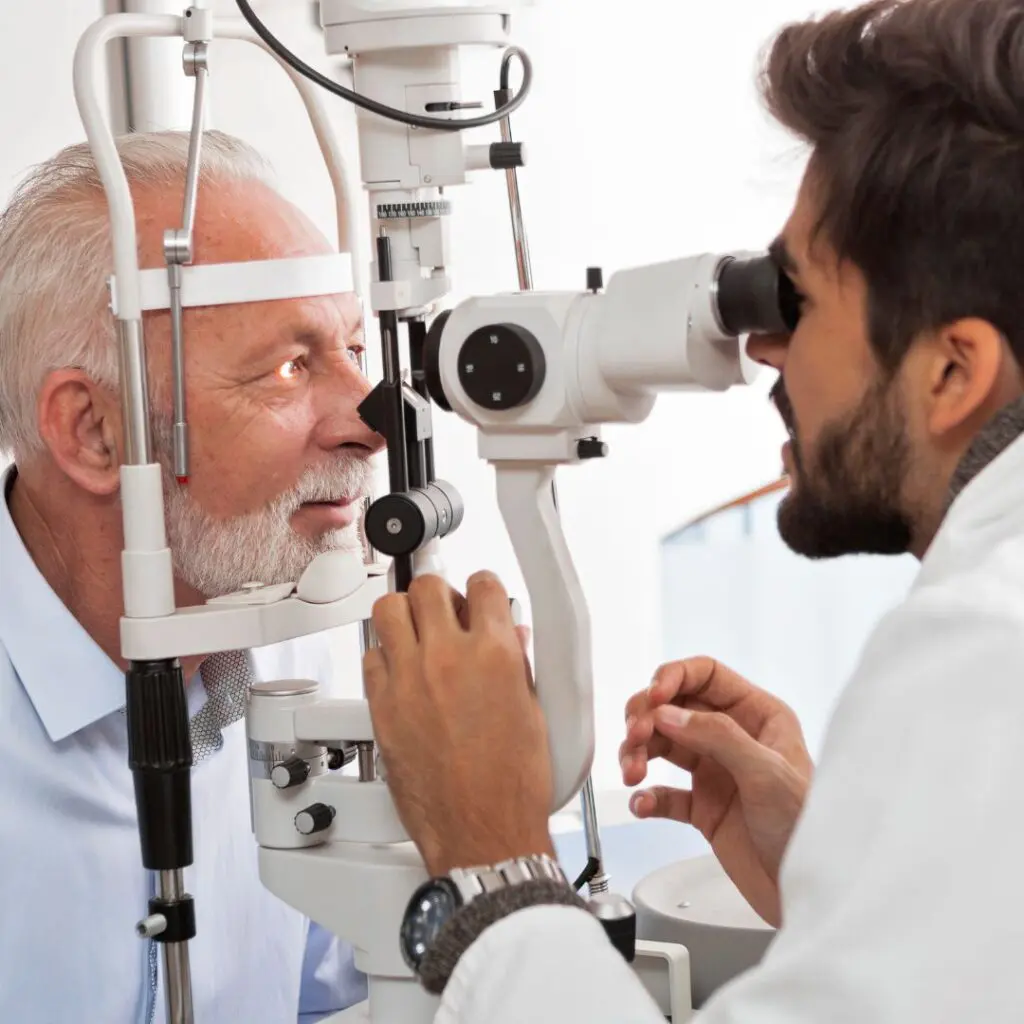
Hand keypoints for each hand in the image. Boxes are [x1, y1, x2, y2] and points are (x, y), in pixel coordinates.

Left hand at [363, 571, 554, 876]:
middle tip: (445, 613)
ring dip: (404, 614)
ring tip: (416, 632)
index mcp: (494, 654)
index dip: (482, 589)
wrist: (483, 833)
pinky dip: (384, 656)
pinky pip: (370, 656)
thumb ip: (519, 664)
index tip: (479, 598)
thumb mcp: (534, 712)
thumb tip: (511, 638)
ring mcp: (408, 679)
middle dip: (439, 595)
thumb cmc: (512, 785)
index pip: (482, 584)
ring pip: (388, 609)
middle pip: (428, 586)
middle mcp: (447, 658)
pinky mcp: (381, 706)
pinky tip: (401, 671)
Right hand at [619, 657, 812, 925]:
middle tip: (635, 739)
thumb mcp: (766, 774)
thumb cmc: (810, 831)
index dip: (672, 678)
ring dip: (639, 754)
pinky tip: (642, 804)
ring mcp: (717, 772)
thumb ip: (716, 736)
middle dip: (646, 718)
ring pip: (662, 746)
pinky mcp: (704, 809)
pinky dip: (647, 796)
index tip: (652, 698)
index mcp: (758, 716)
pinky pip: (664, 793)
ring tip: (633, 774)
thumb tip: (667, 713)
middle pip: (674, 708)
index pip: (705, 676)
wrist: (812, 893)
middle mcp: (734, 738)